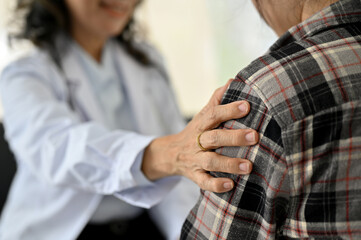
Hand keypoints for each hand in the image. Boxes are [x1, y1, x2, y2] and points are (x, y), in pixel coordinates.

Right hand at [142, 79, 258, 192]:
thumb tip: (233, 80)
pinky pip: (203, 182)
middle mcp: (198, 142)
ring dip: (229, 164)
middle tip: (254, 136)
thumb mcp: (202, 115)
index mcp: (201, 125)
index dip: (229, 110)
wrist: (170, 154)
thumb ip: (217, 99)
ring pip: (210, 161)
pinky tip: (231, 185)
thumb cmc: (195, 132)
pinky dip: (216, 185)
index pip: (214, 114)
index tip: (247, 105)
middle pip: (214, 138)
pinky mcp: (195, 176)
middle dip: (234, 137)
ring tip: (248, 166)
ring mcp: (195, 160)